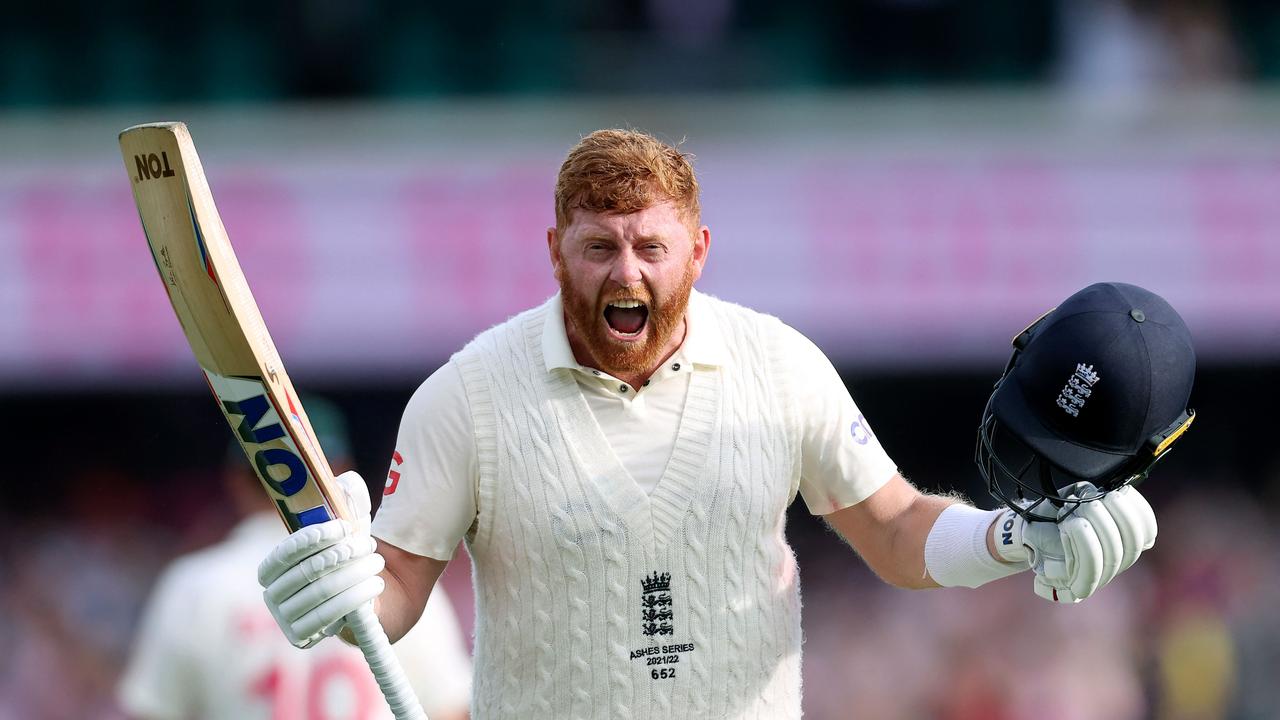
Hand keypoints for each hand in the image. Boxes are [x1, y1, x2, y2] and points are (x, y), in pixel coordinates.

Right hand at [258, 471, 385, 647]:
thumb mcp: (350, 526)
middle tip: (370, 547)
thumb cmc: (355, 558)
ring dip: (355, 575)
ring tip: (377, 564)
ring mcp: (287, 618)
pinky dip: (356, 597)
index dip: (310, 540)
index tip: (342, 527)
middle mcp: (273, 594)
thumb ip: (346, 500)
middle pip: (307, 572)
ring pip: (322, 593)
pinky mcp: (305, 637)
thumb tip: (345, 480)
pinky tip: (375, 585)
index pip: (284, 553)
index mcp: (274, 566)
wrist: (378, 595)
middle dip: (344, 556)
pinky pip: (331, 617)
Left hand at [994, 483, 1156, 602]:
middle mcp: (1117, 561)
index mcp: (1122, 540)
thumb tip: (1118, 489)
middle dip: (1117, 516)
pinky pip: (1091, 569)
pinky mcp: (1080, 588)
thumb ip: (1100, 494)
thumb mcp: (1079, 497)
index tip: (1119, 491)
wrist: (1025, 532)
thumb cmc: (1053, 515)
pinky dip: (1084, 544)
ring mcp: (1101, 577)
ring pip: (1113, 556)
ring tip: (1080, 509)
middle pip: (1132, 544)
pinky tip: (1073, 525)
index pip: (1146, 532)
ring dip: (1098, 527)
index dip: (1139, 512)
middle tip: (1096, 499)